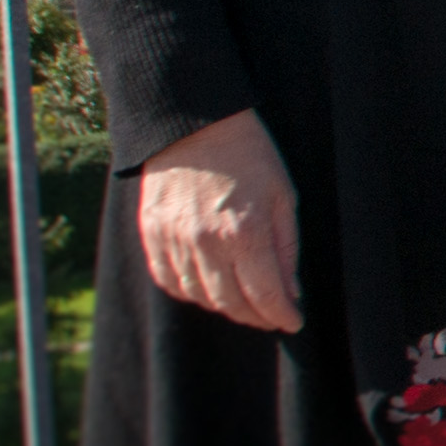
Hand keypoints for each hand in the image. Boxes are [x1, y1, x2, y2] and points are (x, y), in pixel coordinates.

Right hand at [133, 111, 304, 332]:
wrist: (194, 123)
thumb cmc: (248, 156)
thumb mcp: (283, 196)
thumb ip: (286, 248)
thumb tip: (290, 293)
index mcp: (245, 232)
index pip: (265, 296)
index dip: (282, 316)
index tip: (293, 322)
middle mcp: (206, 243)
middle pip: (231, 303)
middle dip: (256, 316)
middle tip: (271, 315)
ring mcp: (174, 240)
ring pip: (199, 297)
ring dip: (224, 306)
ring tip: (243, 301)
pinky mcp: (152, 234)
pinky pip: (168, 280)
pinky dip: (190, 292)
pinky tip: (208, 288)